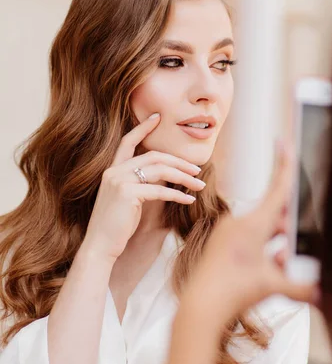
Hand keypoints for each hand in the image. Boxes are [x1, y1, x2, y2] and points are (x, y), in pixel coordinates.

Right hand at [83, 113, 205, 262]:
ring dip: (183, 177)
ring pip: (159, 171)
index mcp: (111, 171)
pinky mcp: (127, 194)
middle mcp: (114, 172)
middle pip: (153, 156)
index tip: (157, 118)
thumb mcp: (127, 202)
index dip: (142, 128)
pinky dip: (177, 195)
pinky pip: (159, 190)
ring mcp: (119, 181)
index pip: (127, 142)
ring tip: (199, 184)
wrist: (100, 246)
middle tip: (197, 169)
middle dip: (178, 161)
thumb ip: (140, 186)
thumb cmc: (115, 227)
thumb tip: (166, 180)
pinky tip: (189, 200)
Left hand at [183, 145, 316, 322]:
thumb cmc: (232, 292)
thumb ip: (302, 287)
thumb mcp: (273, 286)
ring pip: (262, 229)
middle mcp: (239, 223)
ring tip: (278, 266)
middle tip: (293, 250)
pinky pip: (248, 238)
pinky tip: (266, 267)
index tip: (284, 141)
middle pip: (274, 214)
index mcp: (253, 224)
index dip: (285, 165)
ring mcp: (228, 233)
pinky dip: (262, 249)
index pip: (277, 190)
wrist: (199, 307)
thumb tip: (323, 293)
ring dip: (276, 243)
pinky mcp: (221, 244)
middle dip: (289, 228)